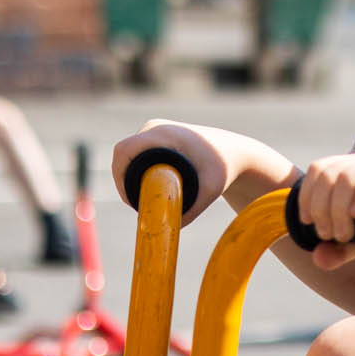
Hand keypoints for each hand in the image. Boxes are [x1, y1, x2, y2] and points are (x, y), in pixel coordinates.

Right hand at [109, 121, 228, 222]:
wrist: (234, 151)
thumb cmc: (223, 168)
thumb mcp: (210, 191)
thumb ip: (191, 212)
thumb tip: (166, 228)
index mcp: (164, 134)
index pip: (125, 151)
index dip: (119, 177)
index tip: (129, 200)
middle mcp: (156, 127)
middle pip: (123, 153)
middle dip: (122, 180)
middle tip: (135, 204)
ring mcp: (155, 128)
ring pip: (127, 153)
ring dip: (127, 174)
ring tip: (139, 197)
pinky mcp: (157, 134)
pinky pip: (135, 151)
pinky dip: (134, 168)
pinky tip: (144, 186)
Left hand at [294, 149, 354, 269]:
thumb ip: (340, 249)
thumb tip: (316, 259)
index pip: (321, 169)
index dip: (307, 195)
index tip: (307, 222)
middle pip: (329, 173)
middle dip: (322, 208)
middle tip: (331, 235)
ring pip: (347, 175)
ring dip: (337, 209)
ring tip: (346, 234)